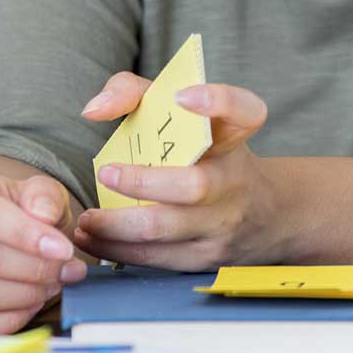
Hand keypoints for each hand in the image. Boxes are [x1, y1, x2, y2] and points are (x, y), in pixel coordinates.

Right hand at [0, 165, 86, 334]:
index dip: (25, 234)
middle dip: (32, 270)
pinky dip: (4, 322)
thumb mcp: (35, 193)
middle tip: (64, 273)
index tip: (63, 250)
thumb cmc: (14, 213)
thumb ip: (44, 197)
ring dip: (21, 296)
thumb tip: (43, 216)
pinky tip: (26, 307)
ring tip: (48, 288)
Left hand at [74, 73, 279, 269]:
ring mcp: (224, 222)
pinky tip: (90, 239)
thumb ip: (133, 93)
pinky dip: (116, 250)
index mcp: (232, 135)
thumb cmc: (202, 153)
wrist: (266, 214)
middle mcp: (234, 179)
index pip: (242, 111)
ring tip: (87, 218)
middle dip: (142, 183)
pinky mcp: (209, 258)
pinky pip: (158, 258)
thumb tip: (94, 110)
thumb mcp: (181, 115)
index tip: (181, 98)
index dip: (216, 101)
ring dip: (116, 225)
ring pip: (166, 228)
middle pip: (194, 185)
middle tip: (105, 174)